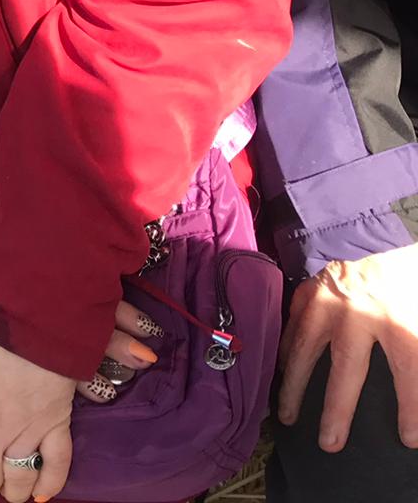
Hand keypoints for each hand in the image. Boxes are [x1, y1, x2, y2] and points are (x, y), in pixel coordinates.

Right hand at [277, 244, 417, 451]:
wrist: (373, 239)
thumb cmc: (404, 281)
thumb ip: (416, 346)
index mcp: (397, 316)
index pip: (408, 369)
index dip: (410, 407)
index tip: (408, 439)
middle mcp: (358, 312)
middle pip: (346, 368)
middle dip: (338, 409)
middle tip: (330, 444)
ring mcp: (326, 301)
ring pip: (306, 350)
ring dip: (295, 386)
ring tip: (288, 416)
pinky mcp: (306, 292)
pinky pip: (290, 328)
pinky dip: (283, 353)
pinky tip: (280, 374)